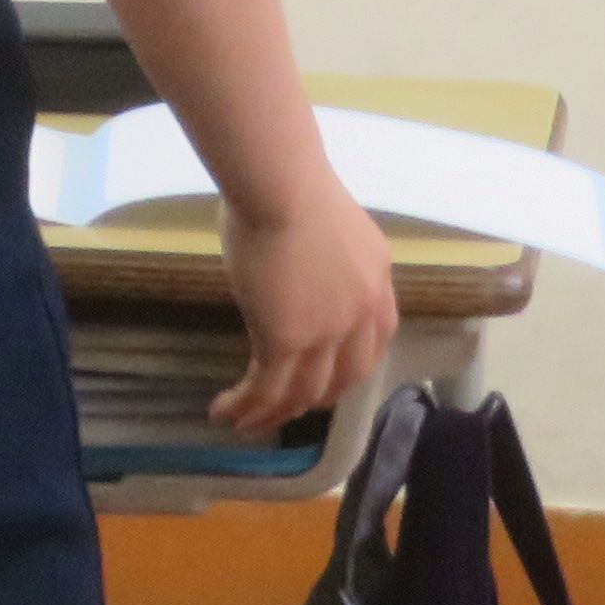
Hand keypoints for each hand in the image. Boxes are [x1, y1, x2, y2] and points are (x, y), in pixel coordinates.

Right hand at [212, 173, 400, 436]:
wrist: (280, 185)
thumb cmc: (288, 181)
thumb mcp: (324, 220)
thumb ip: (321, 251)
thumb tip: (295, 253)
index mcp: (375, 279)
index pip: (376, 339)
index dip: (352, 363)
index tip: (330, 373)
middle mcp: (361, 313)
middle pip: (347, 375)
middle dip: (318, 397)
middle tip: (289, 407)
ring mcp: (327, 331)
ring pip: (305, 391)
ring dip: (275, 412)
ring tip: (246, 423)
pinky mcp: (286, 340)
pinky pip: (269, 387)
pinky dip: (249, 407)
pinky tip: (227, 412)